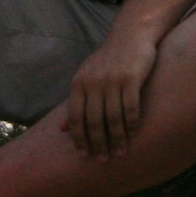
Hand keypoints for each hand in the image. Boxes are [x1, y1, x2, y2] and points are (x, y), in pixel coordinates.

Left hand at [63, 26, 158, 159]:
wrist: (130, 36)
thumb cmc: (107, 61)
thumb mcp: (86, 78)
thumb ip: (75, 103)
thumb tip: (61, 129)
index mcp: (79, 83)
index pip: (76, 118)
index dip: (79, 139)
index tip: (84, 155)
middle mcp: (93, 82)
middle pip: (93, 121)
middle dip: (98, 144)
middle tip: (103, 160)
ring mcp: (112, 80)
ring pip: (113, 118)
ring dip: (117, 139)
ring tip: (120, 153)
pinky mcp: (131, 78)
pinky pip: (131, 109)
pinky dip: (132, 125)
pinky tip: (133, 135)